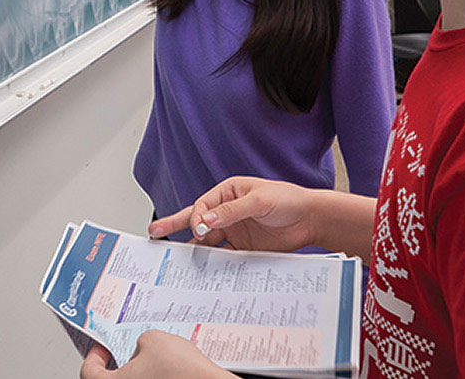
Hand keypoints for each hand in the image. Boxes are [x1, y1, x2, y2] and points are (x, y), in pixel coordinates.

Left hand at [78, 332, 230, 378]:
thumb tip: (140, 349)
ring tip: (153, 356)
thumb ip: (138, 342)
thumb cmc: (181, 369)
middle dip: (119, 363)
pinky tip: (168, 368)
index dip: (95, 356)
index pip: (89, 372)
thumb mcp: (152, 339)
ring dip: (140, 371)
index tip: (102, 348)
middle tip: (126, 350)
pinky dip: (156, 376)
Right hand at [148, 176, 322, 252]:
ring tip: (180, 262)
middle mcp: (227, 211)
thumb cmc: (288, 200)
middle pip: (197, 221)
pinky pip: (225, 256)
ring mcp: (234, 230)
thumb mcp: (259, 201)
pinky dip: (215, 264)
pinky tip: (206, 272)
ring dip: (196, 250)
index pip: (203, 206)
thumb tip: (206, 220)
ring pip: (208, 241)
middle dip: (174, 226)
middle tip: (154, 232)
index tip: (199, 230)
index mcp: (228, 192)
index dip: (197, 218)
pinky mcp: (244, 247)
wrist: (311, 220)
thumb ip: (232, 211)